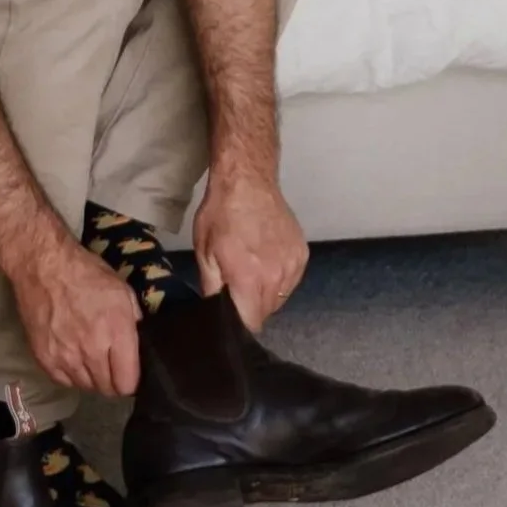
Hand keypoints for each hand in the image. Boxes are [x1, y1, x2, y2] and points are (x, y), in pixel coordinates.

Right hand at [11, 229, 142, 398]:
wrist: (43, 265)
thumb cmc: (85, 272)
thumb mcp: (121, 289)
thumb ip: (133, 320)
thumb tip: (136, 343)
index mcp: (116, 332)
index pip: (127, 382)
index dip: (130, 380)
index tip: (127, 371)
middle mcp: (92, 350)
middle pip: (107, 389)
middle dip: (111, 380)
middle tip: (108, 364)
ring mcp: (66, 356)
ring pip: (85, 386)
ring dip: (90, 377)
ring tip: (88, 357)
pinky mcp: (45, 357)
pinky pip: (64, 381)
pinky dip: (69, 374)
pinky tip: (71, 357)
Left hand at [194, 167, 307, 333]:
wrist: (247, 181)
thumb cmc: (220, 214)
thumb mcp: (204, 251)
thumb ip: (212, 288)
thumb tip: (214, 313)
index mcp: (250, 279)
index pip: (251, 323)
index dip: (239, 324)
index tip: (231, 316)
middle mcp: (276, 277)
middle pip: (266, 312)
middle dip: (250, 306)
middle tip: (237, 287)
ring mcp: (293, 266)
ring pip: (280, 297)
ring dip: (266, 292)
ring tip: (252, 270)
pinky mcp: (302, 255)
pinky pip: (291, 280)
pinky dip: (280, 277)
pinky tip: (266, 259)